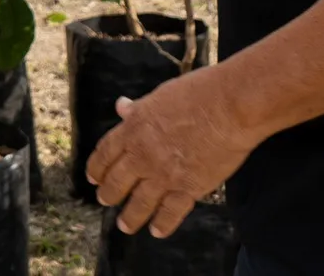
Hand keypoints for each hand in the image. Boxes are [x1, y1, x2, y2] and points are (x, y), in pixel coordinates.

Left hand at [87, 66, 257, 238]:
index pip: (105, 153)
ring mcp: (165, 174)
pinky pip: (170, 214)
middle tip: (105, 201)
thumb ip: (140, 108)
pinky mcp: (188, 188)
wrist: (230, 106)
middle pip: (117, 182)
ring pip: (138, 204)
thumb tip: (122, 107)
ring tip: (125, 225)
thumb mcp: (161, 95)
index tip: (93, 177)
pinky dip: (162, 224)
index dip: (97, 168)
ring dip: (130, 217)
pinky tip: (157, 230)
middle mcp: (143, 154)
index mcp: (134, 128)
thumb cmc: (200, 92)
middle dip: (108, 194)